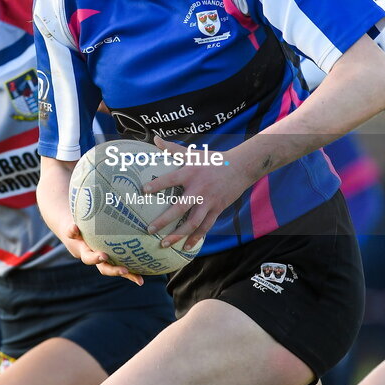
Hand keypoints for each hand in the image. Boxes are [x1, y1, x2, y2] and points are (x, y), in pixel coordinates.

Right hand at [61, 222, 143, 285]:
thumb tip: (74, 227)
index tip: (103, 256)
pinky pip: (124, 268)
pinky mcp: (115, 261)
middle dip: (114, 270)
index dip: (95, 258)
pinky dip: (133, 274)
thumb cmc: (78, 230)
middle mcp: (97, 261)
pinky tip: (141, 281)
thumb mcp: (74, 230)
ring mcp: (107, 262)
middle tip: (124, 270)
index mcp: (87, 254)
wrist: (79, 236)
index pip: (89, 258)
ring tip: (139, 280)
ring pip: (117, 270)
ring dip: (128, 275)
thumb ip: (72, 231)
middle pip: (105, 269)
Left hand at [143, 136, 251, 251]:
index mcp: (191, 173)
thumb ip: (172, 148)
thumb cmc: (213, 160)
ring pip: (193, 222)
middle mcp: (199, 189)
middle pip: (180, 207)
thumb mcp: (193, 153)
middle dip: (164, 220)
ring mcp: (209, 201)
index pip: (171, 179)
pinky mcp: (217, 209)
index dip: (158, 184)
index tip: (143, 190)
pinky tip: (186, 246)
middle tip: (149, 229)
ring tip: (164, 243)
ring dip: (178, 234)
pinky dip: (196, 237)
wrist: (241, 168)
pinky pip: (206, 226)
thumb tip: (155, 138)